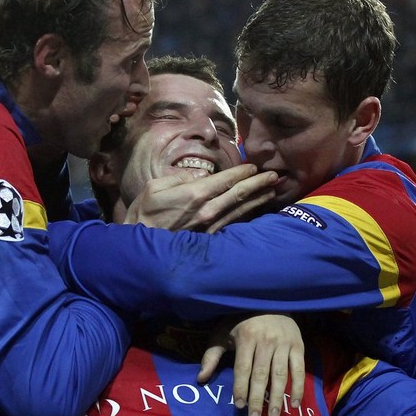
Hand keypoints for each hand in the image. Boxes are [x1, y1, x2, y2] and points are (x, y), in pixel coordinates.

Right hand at [124, 164, 276, 231]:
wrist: (140, 248)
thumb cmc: (144, 214)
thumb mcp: (154, 187)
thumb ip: (179, 178)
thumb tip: (200, 176)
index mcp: (194, 194)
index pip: (226, 180)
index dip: (242, 172)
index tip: (254, 166)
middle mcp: (208, 211)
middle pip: (239, 194)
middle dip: (259, 184)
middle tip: (275, 176)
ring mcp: (211, 226)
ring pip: (241, 210)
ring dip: (258, 199)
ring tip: (272, 191)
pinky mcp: (210, 238)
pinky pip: (234, 224)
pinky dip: (248, 215)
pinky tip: (256, 210)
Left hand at [198, 314, 304, 415]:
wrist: (270, 300)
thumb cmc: (241, 320)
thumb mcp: (223, 332)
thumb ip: (212, 355)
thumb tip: (200, 378)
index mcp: (246, 337)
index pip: (243, 368)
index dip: (241, 387)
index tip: (240, 405)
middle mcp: (266, 340)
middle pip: (261, 374)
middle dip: (257, 398)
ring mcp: (284, 343)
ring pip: (280, 374)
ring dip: (277, 397)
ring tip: (273, 415)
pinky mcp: (298, 345)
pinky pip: (299, 369)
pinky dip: (298, 387)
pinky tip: (293, 403)